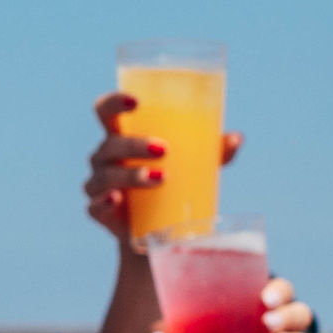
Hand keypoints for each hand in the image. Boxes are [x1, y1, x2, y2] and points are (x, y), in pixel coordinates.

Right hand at [86, 92, 242, 240]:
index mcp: (120, 136)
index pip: (105, 111)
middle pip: (110, 143)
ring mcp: (99, 184)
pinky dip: (105, 202)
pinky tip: (118, 200)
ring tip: (160, 178)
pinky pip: (95, 206)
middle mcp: (104, 157)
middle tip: (165, 149)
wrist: (156, 230)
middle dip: (134, 145)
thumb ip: (212, 151)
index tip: (137, 102)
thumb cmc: (171, 184)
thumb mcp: (193, 166)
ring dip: (130, 175)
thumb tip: (236, 138)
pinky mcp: (99, 212)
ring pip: (106, 175)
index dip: (114, 101)